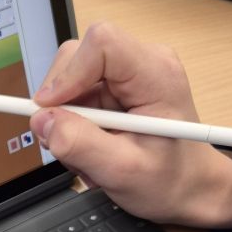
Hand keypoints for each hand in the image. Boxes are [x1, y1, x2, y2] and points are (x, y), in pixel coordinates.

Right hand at [29, 23, 231, 228]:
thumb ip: (80, 145)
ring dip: (65, 119)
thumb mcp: (122, 171)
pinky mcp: (113, 88)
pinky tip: (91, 146)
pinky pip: (73, 96)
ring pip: (68, 80)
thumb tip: (43, 121)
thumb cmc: (171, 179)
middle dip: (60, 102)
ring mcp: (125, 75)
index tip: (50, 111)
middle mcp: (141, 64)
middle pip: (76, 57)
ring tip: (87, 152)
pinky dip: (71, 125)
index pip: (101, 44)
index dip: (68, 74)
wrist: (189, 187)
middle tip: (66, 141)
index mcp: (156, 74)